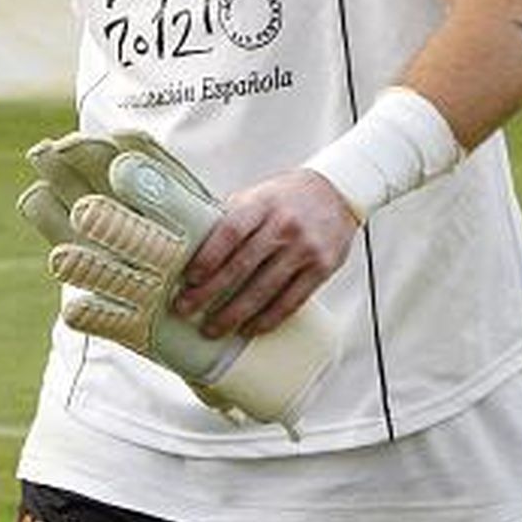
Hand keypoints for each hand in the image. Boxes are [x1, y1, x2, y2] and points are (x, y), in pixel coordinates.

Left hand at [174, 169, 358, 339]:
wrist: (336, 193)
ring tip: (212, 328)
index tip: (188, 278)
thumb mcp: (258, 194)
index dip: (208, 257)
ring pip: (264, 289)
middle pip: (242, 265)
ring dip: (234, 313)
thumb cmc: (288, 196)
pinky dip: (267, 319)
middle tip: (185, 308)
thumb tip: (193, 243)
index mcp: (262, 203)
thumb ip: (231, 216)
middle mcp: (284, 225)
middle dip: (210, 292)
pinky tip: (248, 328)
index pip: (230, 231)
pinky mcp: (321, 268)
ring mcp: (304, 249)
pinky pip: (291, 301)